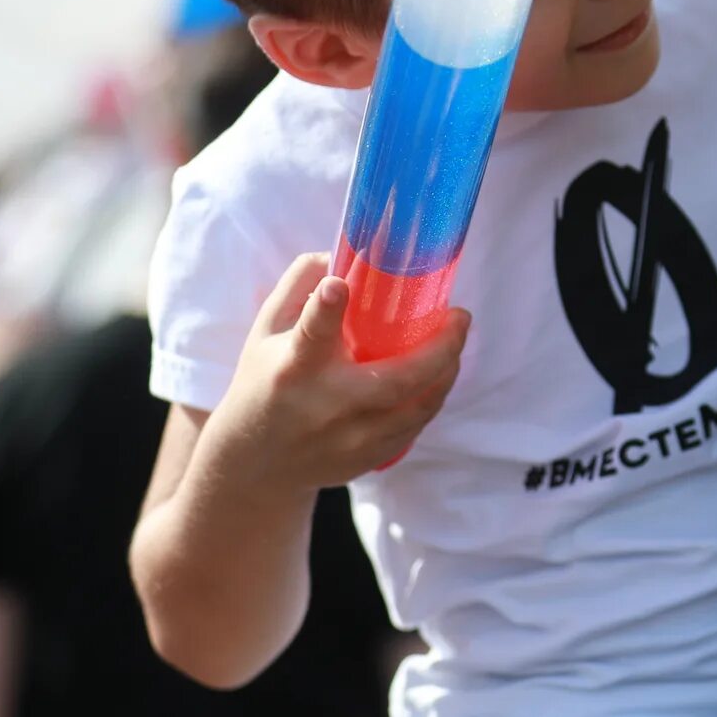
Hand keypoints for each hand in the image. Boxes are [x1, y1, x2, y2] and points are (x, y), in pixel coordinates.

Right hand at [207, 254, 467, 491]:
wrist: (258, 463)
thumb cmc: (264, 383)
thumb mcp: (266, 331)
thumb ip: (299, 286)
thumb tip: (337, 253)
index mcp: (294, 367)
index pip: (311, 335)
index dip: (327, 309)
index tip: (339, 285)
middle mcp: (327, 406)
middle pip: (397, 378)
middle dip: (440, 347)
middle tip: (459, 316)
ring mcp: (352, 438)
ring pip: (419, 406)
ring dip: (446, 371)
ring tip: (453, 342)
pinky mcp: (369, 458)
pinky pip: (416, 426)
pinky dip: (433, 396)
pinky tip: (439, 374)